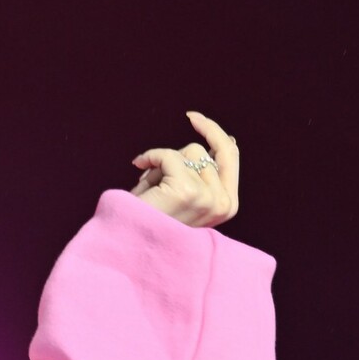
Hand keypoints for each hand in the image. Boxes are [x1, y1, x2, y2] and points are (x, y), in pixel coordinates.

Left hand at [130, 110, 238, 227]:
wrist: (127, 242)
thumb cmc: (152, 218)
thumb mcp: (187, 193)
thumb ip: (205, 170)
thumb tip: (228, 139)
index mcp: (228, 205)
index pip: (230, 155)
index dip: (214, 132)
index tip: (193, 117)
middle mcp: (223, 203)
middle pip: (203, 151)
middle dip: (176, 156)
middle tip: (153, 163)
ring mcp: (207, 198)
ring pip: (187, 152)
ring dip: (162, 165)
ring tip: (151, 189)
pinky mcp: (187, 191)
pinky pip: (169, 156)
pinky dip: (150, 158)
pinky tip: (139, 170)